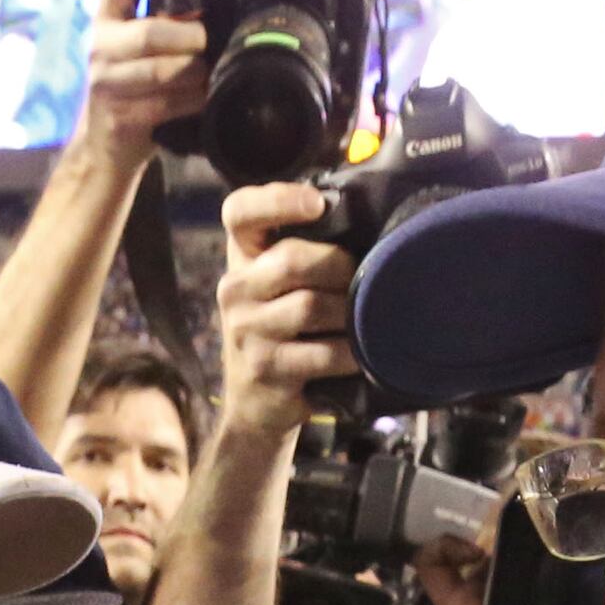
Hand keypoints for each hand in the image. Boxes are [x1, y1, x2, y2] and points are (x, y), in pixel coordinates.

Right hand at [81, 0, 208, 165]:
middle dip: (188, 38)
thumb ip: (169, 0)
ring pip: (161, 71)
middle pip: (148, 33)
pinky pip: (166, 104)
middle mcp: (99, 47)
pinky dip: (193, 100)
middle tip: (206, 43)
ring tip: (207, 73)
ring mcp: (105, 84)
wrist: (105, 142)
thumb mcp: (143, 37)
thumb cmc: (136, 80)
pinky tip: (203, 97)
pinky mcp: (119, 117)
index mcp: (106, 18)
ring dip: (194, 72)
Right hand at [215, 183, 355, 448]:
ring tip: (363, 320)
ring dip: (350, 313)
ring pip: (311, 306)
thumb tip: (370, 213)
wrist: (257, 404)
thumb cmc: (284, 331)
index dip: (278, 200)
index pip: (240, 211)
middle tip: (362, 280)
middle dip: (340, 267)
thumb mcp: (281, 285)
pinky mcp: (264, 370)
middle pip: (292, 259)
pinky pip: (324, 353)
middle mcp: (234, 289)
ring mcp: (245, 332)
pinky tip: (360, 355)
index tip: (317, 204)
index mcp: (241, 257)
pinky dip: (352, 353)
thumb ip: (308, 248)